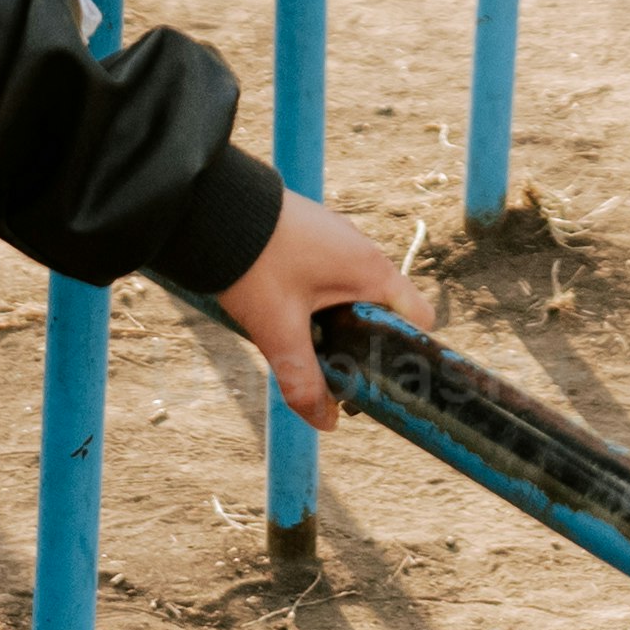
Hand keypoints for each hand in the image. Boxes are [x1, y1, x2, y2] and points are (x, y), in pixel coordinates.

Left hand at [198, 188, 404, 423]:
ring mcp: (336, 237)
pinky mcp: (310, 233)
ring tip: (302, 345)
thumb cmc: (254, 263)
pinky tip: (283, 313)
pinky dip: (316, 299)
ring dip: (336, 322)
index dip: (408, 353)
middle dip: (363, 345)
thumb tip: (326, 423)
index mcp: (371, 270)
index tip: (382, 380)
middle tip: (335, 373)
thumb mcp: (279, 332)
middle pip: (382, 310)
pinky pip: (329, 275)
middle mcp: (362, 249)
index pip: (419, 318)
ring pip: (352, 293)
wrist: (210, 206)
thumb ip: (304, 381)